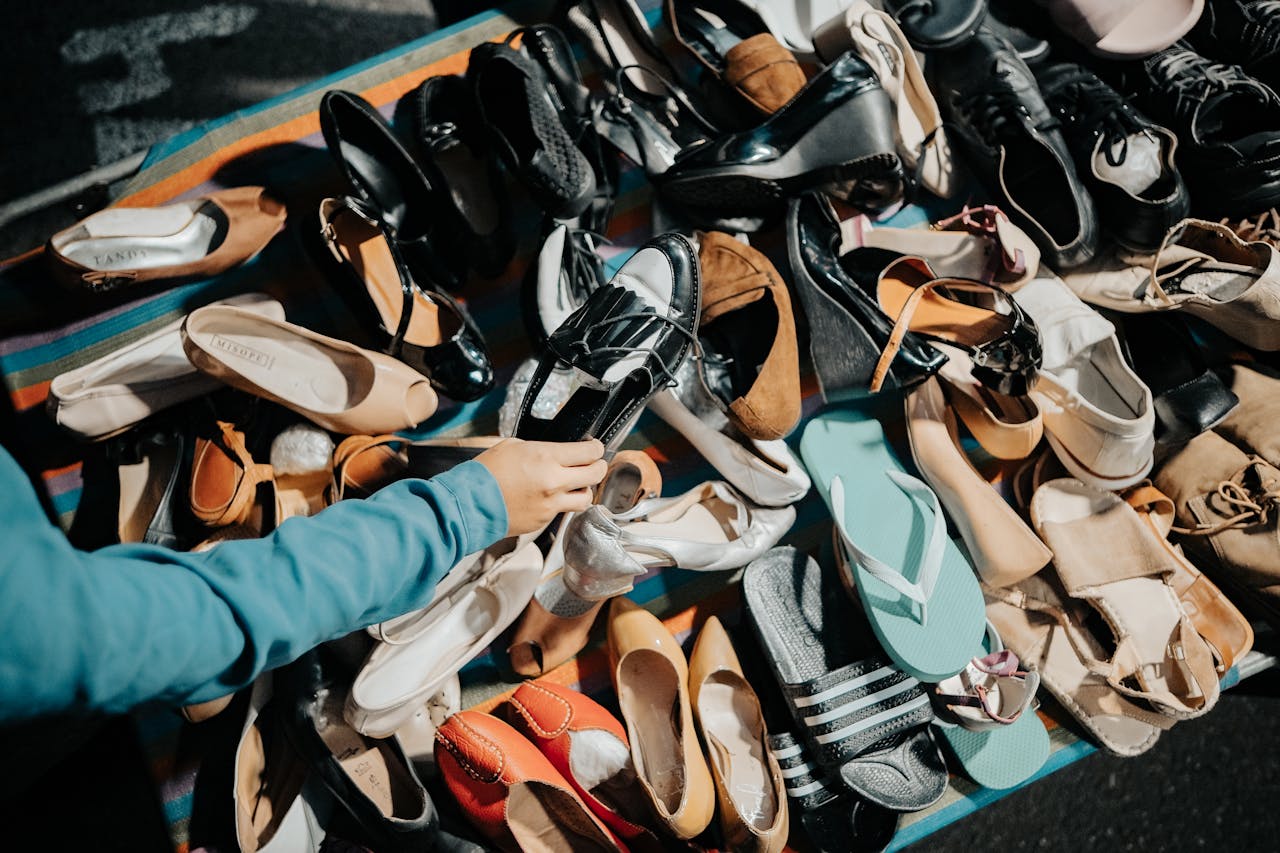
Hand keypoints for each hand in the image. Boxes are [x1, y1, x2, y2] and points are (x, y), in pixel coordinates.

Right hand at [476, 438, 607, 535]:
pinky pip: (563, 511)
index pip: (590, 452)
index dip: (597, 448)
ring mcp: (551, 504)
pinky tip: (550, 497)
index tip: (595, 448)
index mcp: (547, 457)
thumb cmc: (486, 473)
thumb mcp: (514, 445)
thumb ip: (541, 448)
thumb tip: (557, 451)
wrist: (469, 503)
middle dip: (598, 466)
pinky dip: (561, 503)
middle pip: (596, 474)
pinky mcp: (544, 521)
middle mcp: (555, 481)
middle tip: (594, 464)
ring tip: (575, 485)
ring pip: (586, 498)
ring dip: (584, 489)